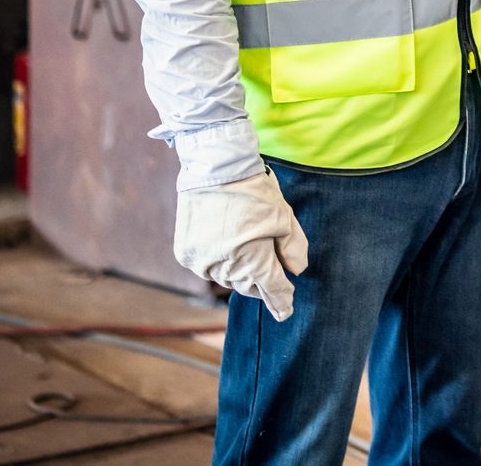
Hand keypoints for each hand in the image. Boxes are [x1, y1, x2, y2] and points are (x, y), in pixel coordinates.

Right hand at [174, 169, 309, 320]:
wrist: (214, 167)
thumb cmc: (254, 191)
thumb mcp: (285, 217)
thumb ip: (294, 250)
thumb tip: (294, 272)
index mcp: (253, 261)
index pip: (272, 289)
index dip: (282, 301)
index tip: (286, 312)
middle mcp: (225, 268)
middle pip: (249, 285)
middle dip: (261, 279)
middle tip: (269, 260)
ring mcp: (202, 262)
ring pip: (228, 278)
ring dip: (240, 270)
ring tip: (246, 243)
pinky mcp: (186, 254)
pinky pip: (208, 267)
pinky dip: (220, 261)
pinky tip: (226, 241)